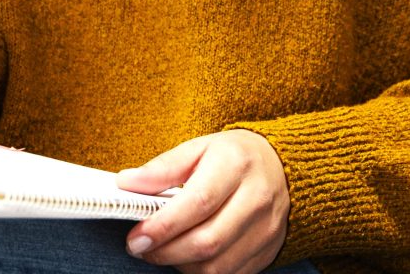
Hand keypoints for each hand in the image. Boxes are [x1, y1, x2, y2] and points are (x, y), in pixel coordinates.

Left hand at [117, 129, 289, 273]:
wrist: (282, 166)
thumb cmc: (234, 157)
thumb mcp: (199, 148)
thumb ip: (163, 168)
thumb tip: (126, 183)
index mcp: (236, 164)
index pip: (198, 203)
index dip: (164, 225)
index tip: (136, 236)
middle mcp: (257, 197)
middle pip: (207, 241)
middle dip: (165, 252)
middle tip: (141, 247)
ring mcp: (266, 228)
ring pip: (216, 266)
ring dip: (181, 264)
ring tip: (165, 249)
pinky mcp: (268, 250)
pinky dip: (202, 271)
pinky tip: (189, 255)